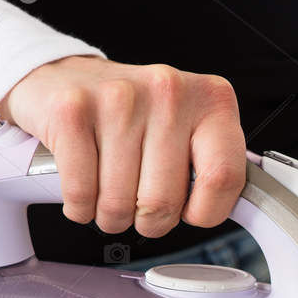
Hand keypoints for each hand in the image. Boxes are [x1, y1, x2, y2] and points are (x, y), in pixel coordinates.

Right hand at [0, 56, 245, 235]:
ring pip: (119, 204)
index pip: (224, 178)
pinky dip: (80, 207)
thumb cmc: (133, 114)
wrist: (63, 77)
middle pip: (165, 201)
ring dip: (110, 215)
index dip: (204, 212)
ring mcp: (119, 98)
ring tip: (109, 191)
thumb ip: (214, 164)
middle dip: (148, 219)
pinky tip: (84, 189)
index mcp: (210, 99)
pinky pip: (81, 193)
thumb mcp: (188, 128)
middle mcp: (169, 91)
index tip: (189, 209)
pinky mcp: (73, 111)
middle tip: (139, 203)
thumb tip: (234, 211)